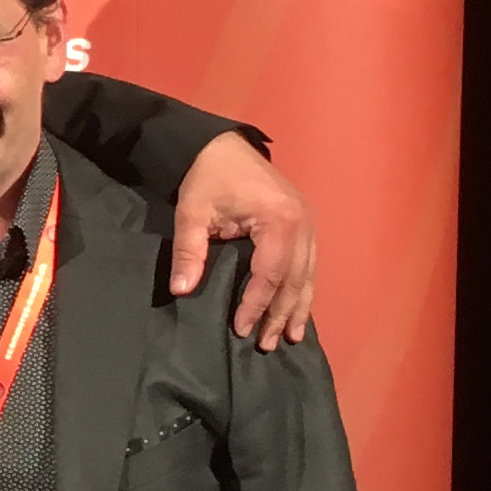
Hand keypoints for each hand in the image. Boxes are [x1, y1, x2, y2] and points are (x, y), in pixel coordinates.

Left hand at [170, 132, 316, 348]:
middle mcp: (302, 223)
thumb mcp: (192, 213)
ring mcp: (309, 222)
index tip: (242, 329)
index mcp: (278, 220)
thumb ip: (188, 252)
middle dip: (281, 314)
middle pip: (294, 279)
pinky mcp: (306, 222)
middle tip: (268, 344)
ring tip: (290, 337)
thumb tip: (181, 289)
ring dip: (298, 307)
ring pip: (308, 274)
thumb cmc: (207, 178)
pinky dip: (303, 288)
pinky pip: (309, 263)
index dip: (256, 305)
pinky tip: (298, 309)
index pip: (269, 274)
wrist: (222, 145)